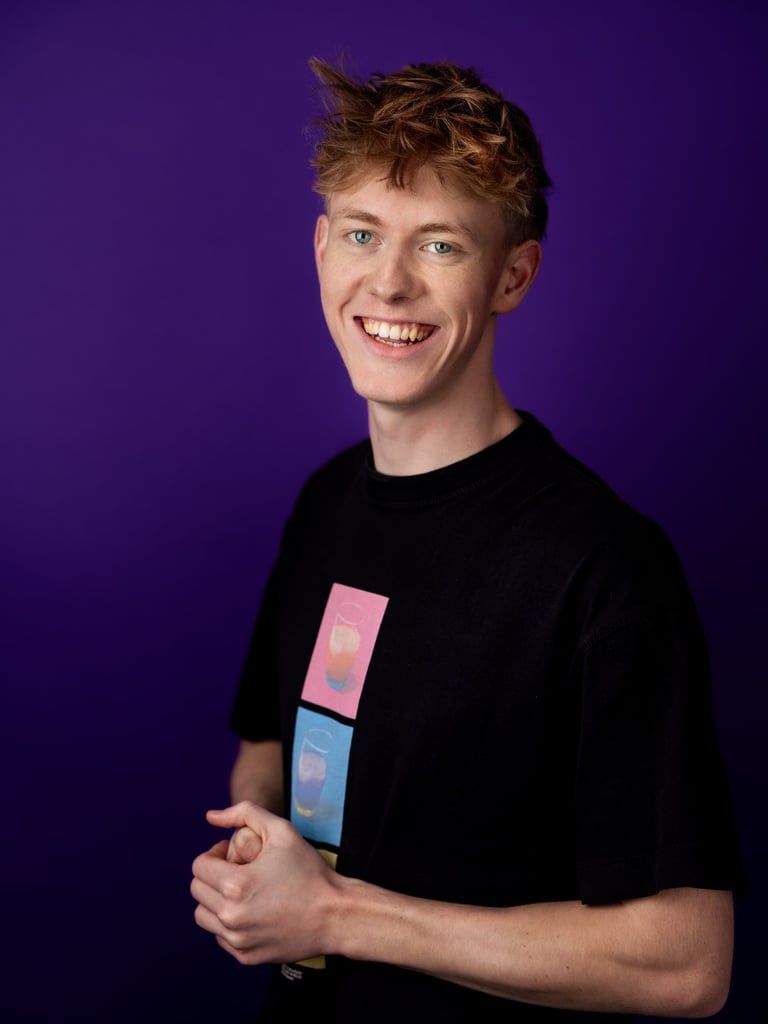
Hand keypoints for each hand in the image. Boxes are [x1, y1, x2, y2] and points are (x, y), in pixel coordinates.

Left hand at [191, 801, 337, 964]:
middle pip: (198, 891)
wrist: (334, 915)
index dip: (214, 854)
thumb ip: (244, 812)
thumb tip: (211, 816)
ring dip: (215, 900)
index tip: (232, 854)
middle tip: (237, 869)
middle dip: (213, 875)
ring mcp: (237, 940)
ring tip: (241, 891)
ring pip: (204, 916)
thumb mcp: (281, 830)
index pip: (199, 867)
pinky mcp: (245, 957)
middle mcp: (231, 916)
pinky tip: (252, 910)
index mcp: (235, 885)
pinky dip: (228, 922)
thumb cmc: (309, 870)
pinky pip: (220, 936)